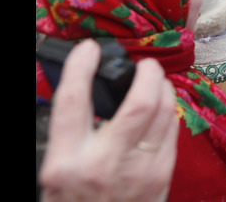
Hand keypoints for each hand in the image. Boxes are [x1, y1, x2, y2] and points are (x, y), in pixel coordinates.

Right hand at [39, 39, 177, 201]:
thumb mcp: (53, 174)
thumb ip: (68, 135)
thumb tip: (82, 90)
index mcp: (66, 163)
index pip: (72, 101)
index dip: (80, 67)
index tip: (87, 48)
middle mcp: (105, 164)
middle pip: (138, 101)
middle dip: (145, 73)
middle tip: (142, 63)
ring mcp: (139, 171)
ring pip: (163, 112)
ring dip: (162, 88)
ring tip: (153, 80)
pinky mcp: (162, 176)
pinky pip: (172, 131)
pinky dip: (168, 111)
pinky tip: (161, 107)